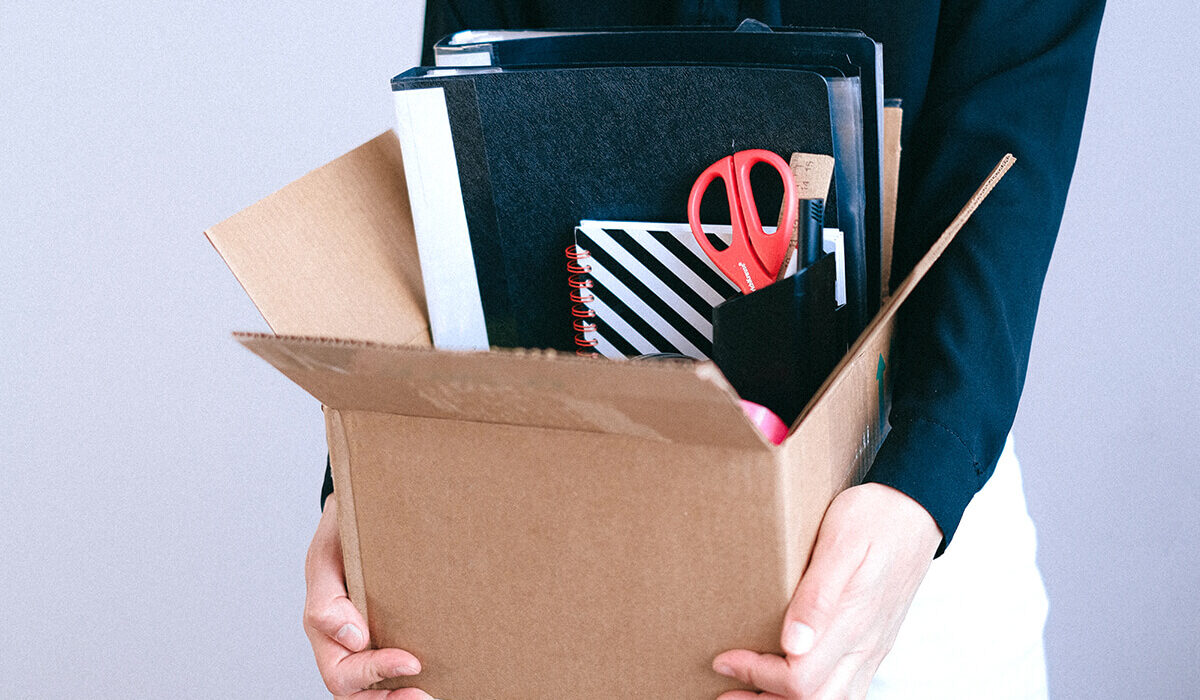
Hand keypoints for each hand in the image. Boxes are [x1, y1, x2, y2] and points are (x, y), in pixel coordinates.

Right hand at [304, 498, 430, 698]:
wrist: (359, 510)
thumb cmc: (341, 532)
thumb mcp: (327, 554)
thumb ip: (328, 598)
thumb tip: (353, 639)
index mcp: (323, 626)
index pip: (341, 672)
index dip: (375, 673)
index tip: (412, 662)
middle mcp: (340, 641)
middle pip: (353, 692)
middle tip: (423, 696)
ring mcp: (361, 638)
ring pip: (369, 689)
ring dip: (396, 696)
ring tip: (428, 694)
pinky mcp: (384, 631)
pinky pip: (389, 666)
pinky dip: (406, 678)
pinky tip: (437, 675)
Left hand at [712, 483, 941, 698]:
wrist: (916, 511)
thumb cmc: (874, 518)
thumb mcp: (841, 543)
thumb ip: (817, 596)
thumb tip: (791, 644)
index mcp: (853, 621)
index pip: (801, 679)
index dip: (757, 676)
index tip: (725, 657)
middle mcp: (866, 646)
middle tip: (727, 690)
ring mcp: (873, 649)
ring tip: (750, 692)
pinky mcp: (875, 644)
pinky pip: (846, 688)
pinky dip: (813, 694)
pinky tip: (788, 681)